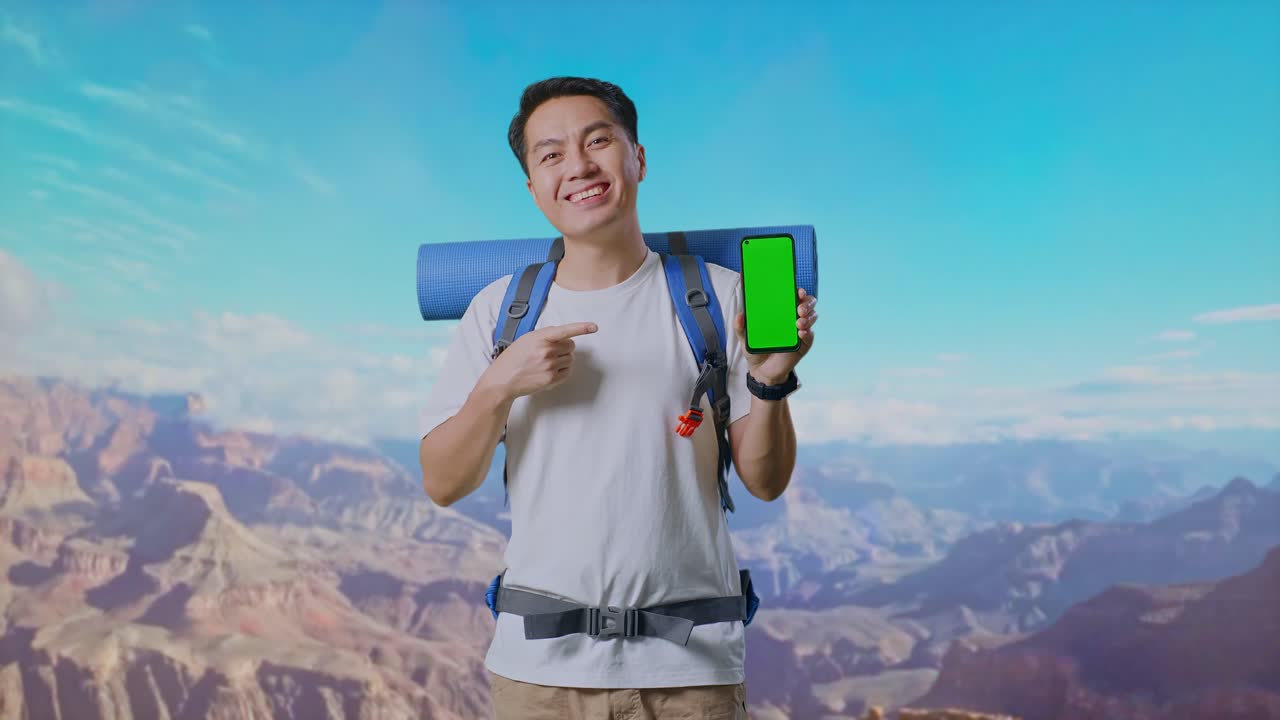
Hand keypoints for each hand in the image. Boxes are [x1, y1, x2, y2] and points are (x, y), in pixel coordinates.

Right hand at [482, 322, 597, 400]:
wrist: (503, 380)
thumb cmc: (512, 359)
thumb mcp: (526, 339)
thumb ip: (544, 335)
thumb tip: (561, 334)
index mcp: (540, 338)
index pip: (565, 330)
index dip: (581, 328)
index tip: (594, 327)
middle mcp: (546, 351)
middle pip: (571, 346)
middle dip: (565, 347)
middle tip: (552, 351)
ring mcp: (550, 365)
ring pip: (570, 359)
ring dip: (563, 359)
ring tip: (547, 362)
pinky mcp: (552, 378)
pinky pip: (568, 371)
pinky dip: (563, 370)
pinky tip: (550, 370)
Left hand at [734, 287, 816, 384]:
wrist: (763, 370)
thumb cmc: (757, 349)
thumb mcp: (745, 337)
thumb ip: (741, 326)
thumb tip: (739, 316)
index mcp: (780, 310)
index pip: (792, 295)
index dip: (798, 290)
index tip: (797, 290)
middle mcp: (793, 317)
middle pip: (807, 303)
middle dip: (806, 302)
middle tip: (799, 308)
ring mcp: (800, 329)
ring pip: (812, 316)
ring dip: (808, 317)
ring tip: (798, 323)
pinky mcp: (804, 343)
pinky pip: (810, 334)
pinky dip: (807, 332)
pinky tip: (800, 333)